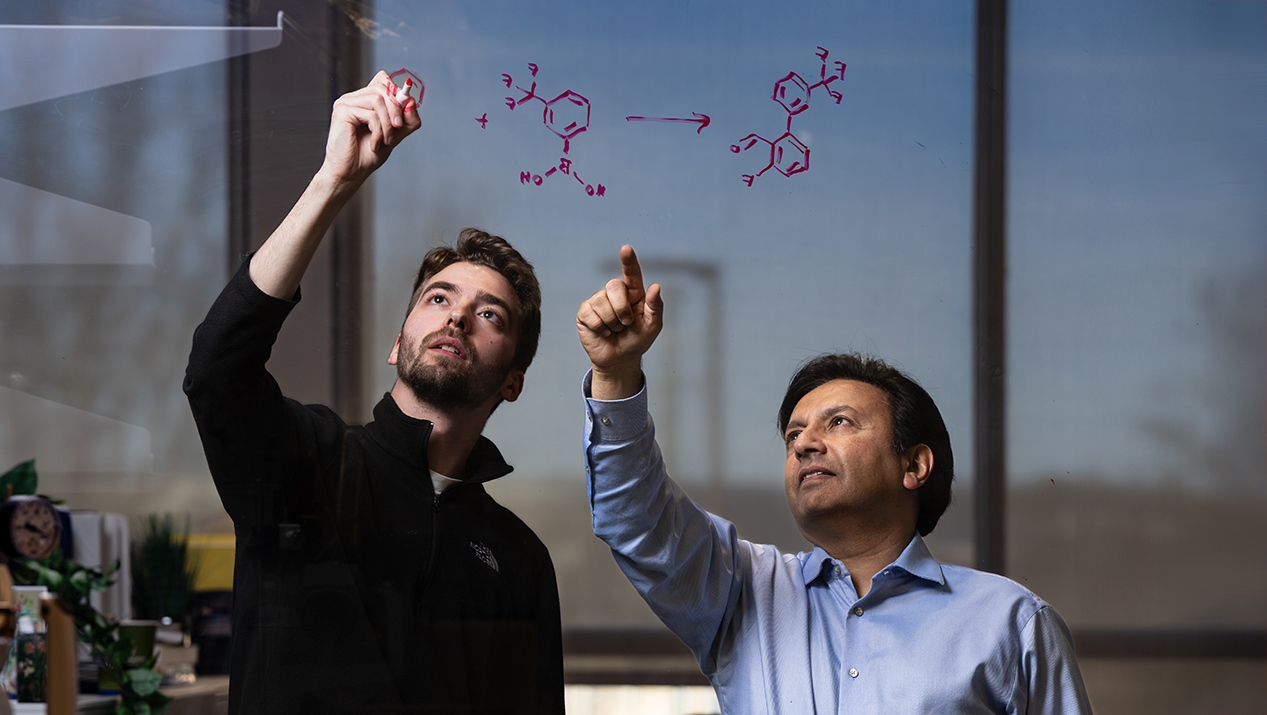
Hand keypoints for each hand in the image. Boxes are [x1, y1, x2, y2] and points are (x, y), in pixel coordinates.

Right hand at [317, 70, 421, 190]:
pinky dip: (378, 131)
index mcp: (364, 100)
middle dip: (396, 109)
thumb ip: (406, 119)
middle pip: (382, 88)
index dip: (396, 91)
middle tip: (398, 128)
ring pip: (377, 99)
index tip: (404, 111)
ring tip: (386, 141)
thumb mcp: (395, 135)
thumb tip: (412, 100)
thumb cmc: (368, 155)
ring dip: (388, 124)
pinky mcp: (342, 111)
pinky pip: (370, 114)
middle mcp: (354, 98)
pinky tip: (375, 144)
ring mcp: (346, 102)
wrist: (351, 172)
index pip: (382, 78)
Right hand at [577, 245, 662, 399]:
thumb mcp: (652, 326)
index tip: (626, 249)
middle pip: (614, 286)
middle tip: (626, 323)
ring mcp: (598, 302)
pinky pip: (590, 314)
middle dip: (622, 308)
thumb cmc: (637, 340)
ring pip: (601, 302)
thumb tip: (655, 287)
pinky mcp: (584, 313)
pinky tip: (603, 332)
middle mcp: (615, 294)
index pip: (631, 273)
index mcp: (634, 293)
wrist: (619, 359)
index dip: (628, 261)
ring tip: (615, 330)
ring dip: (611, 322)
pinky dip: (600, 327)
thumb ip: (655, 307)